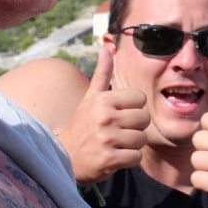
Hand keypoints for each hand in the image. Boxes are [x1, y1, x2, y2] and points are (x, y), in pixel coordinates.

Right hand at [56, 48, 148, 182]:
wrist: (62, 158)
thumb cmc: (82, 125)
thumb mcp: (90, 97)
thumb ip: (102, 73)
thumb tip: (107, 47)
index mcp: (103, 100)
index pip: (140, 98)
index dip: (134, 108)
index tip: (120, 115)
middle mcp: (105, 117)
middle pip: (144, 119)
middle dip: (135, 127)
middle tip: (119, 132)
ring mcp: (107, 139)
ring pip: (142, 139)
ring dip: (132, 145)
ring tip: (116, 144)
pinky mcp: (109, 159)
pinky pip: (136, 157)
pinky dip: (129, 159)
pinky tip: (116, 157)